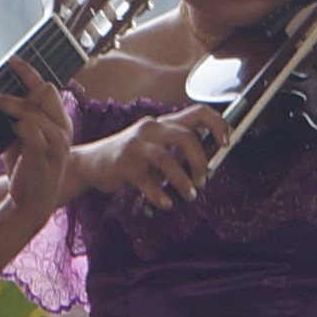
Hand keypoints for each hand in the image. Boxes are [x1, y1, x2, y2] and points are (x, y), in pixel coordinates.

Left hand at [0, 74, 74, 228]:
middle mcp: (63, 130)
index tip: (11, 61)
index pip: (47, 88)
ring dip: (9, 106)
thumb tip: (0, 94)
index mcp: (60, 122)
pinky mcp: (44, 157)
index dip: (29, 72)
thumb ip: (19, 117)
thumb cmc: (26, 168)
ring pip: (33, 110)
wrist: (30, 203)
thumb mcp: (22, 137)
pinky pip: (30, 130)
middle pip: (44, 92)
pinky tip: (11, 131)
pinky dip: (18, 126)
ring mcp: (56, 144)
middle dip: (17, 91)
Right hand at [88, 104, 220, 209]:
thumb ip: (178, 154)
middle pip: (185, 137)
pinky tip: (166, 204)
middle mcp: (151, 128)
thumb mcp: (156, 150)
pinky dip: (160, 195)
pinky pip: (147, 181)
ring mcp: (136, 145)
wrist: (90, 165)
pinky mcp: (124, 163)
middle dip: (200, 162)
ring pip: (168, 160)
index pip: (197, 112)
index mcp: (163, 123)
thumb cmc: (129, 159)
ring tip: (189, 195)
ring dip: (183, 182)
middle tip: (202, 181)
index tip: (225, 144)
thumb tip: (208, 168)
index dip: (217, 125)